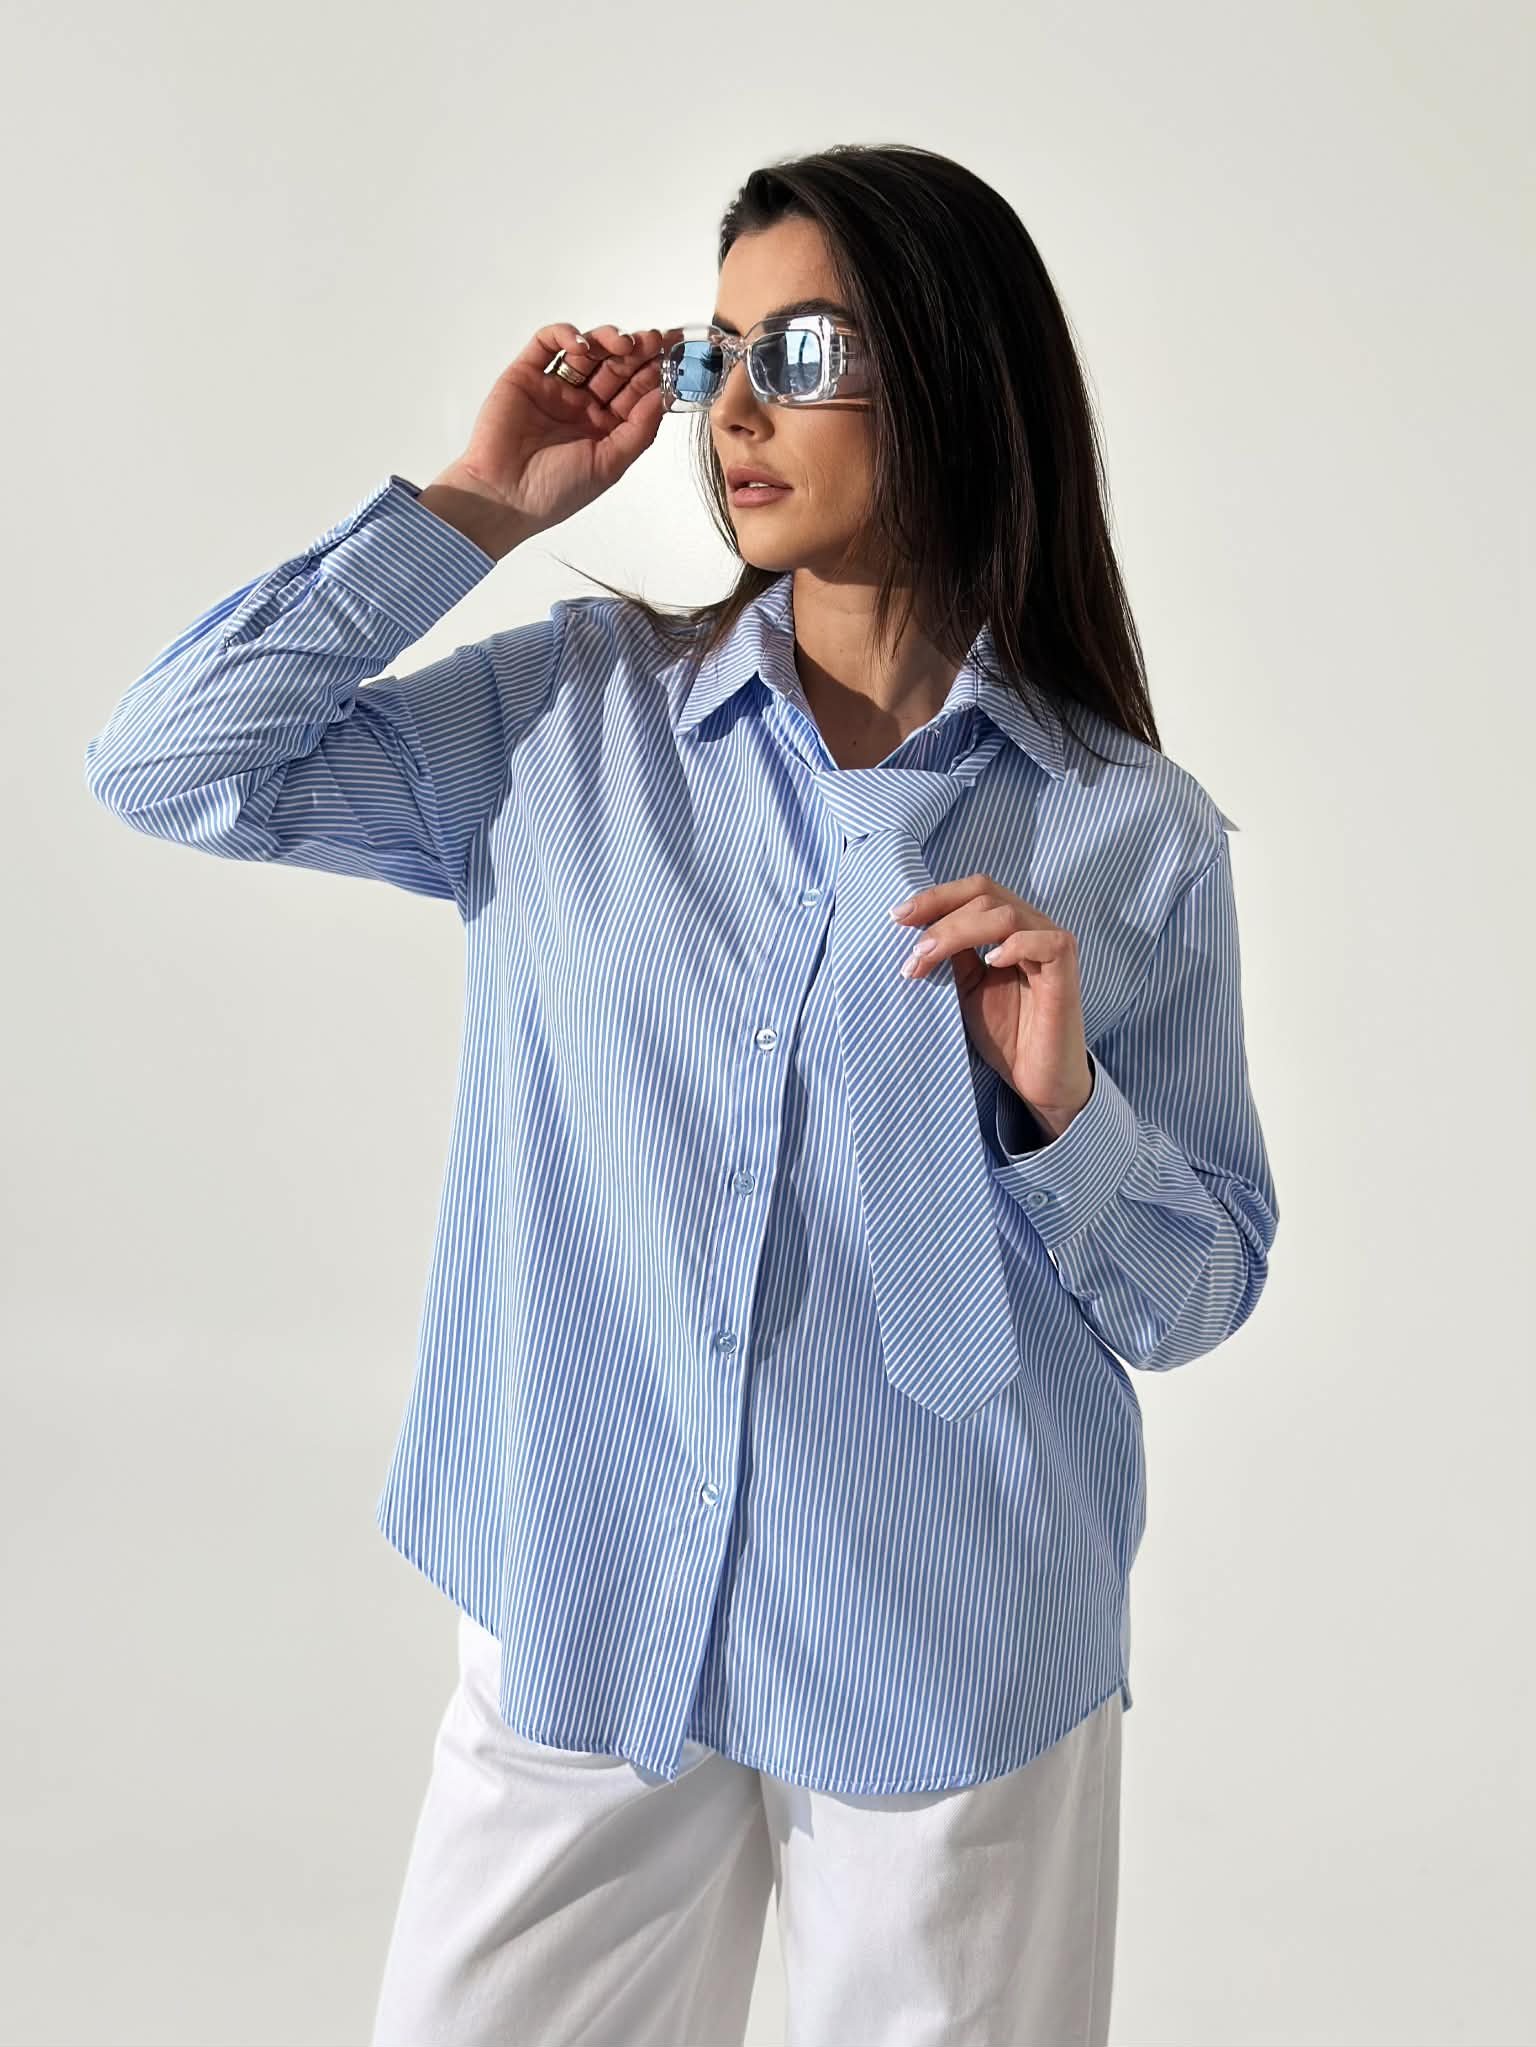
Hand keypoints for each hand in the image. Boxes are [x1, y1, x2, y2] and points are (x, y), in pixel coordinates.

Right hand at [445, 322, 685, 539]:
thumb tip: (664, 395)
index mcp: (604, 429)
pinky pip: (547, 344)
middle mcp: (581, 406)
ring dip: (608, 340)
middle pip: (615, 367)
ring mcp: (554, 388)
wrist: (504, 496)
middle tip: (657, 339)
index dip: (655, 373)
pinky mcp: (525, 375)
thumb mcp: (610, 464)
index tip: (675, 358)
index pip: (635, 392)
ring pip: (587, 351)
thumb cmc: (555, 490)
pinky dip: (566, 335)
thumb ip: (639, 429)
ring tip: (625, 343)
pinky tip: (582, 345)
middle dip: (638, 351)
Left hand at [890, 875, 1093, 1139]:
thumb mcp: (966, 987)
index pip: (975, 890)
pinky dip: (1013, 946)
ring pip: (1006, 915)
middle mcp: (1033, 927)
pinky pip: (1044, 942)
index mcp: (1010, 926)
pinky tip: (990, 964)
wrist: (1036, 1078)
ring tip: (928, 961)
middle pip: (985, 896)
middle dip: (940, 919)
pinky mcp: (1066, 970)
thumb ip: (953, 955)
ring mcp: (1052, 946)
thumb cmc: (1006, 1033)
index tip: (897, 917)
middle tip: (912, 954)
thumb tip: (917, 927)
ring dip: (958, 932)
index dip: (937, 896)